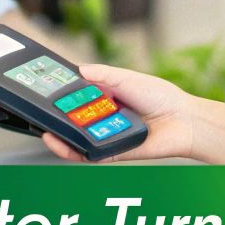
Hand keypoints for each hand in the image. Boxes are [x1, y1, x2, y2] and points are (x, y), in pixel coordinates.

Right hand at [40, 63, 201, 163]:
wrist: (184, 121)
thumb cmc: (162, 98)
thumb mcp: (129, 78)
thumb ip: (104, 75)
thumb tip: (80, 69)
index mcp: (106, 98)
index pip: (77, 98)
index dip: (61, 96)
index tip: (44, 91)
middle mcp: (103, 118)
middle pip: (72, 120)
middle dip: (54, 118)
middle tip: (40, 114)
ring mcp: (106, 135)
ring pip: (76, 139)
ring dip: (59, 137)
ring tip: (47, 131)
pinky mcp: (112, 152)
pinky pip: (88, 154)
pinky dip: (72, 151)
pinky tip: (62, 143)